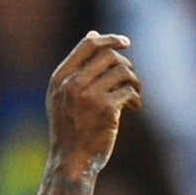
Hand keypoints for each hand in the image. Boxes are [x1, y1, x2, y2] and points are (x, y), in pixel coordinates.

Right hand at [45, 33, 139, 175]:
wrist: (71, 160)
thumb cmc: (71, 127)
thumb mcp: (63, 95)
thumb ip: (77, 67)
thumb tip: (93, 34)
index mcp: (59, 78)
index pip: (88, 45)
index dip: (110, 40)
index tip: (126, 42)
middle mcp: (72, 84)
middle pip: (109, 56)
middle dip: (126, 65)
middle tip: (130, 80)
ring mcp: (88, 96)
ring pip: (123, 72)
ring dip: (134, 81)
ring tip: (134, 94)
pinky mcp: (105, 110)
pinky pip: (129, 91)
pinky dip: (135, 97)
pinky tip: (134, 107)